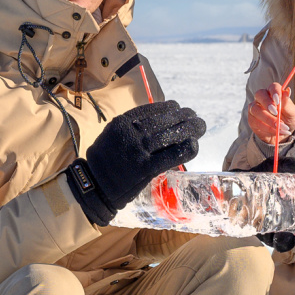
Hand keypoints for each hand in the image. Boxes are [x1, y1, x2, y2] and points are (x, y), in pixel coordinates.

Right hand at [67, 100, 204, 225]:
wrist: (94, 185)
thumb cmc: (104, 161)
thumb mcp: (111, 134)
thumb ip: (131, 127)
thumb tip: (155, 120)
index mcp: (122, 122)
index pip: (152, 109)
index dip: (169, 108)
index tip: (179, 108)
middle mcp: (131, 133)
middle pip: (164, 120)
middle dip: (184, 117)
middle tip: (196, 117)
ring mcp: (139, 151)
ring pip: (171, 135)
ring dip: (190, 129)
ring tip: (200, 126)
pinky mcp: (145, 168)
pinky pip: (171, 156)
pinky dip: (185, 150)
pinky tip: (194, 146)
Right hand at [247, 82, 294, 145]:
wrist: (282, 133)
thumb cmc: (288, 120)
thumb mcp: (292, 113)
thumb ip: (288, 104)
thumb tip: (287, 91)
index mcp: (274, 93)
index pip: (273, 87)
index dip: (274, 92)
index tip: (278, 100)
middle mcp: (262, 98)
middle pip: (259, 94)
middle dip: (267, 103)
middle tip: (276, 112)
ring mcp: (255, 108)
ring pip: (256, 110)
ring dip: (268, 119)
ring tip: (280, 127)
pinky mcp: (251, 119)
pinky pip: (256, 122)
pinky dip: (267, 128)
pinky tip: (276, 132)